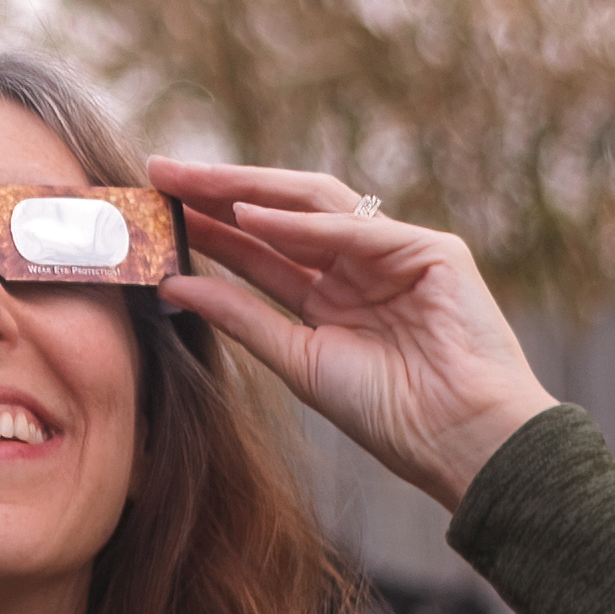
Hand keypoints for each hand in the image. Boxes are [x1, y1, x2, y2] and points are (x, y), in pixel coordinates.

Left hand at [147, 160, 558, 511]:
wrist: (459, 441)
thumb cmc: (390, 414)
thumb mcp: (298, 362)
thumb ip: (242, 318)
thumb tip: (173, 284)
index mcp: (330, 297)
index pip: (261, 248)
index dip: (209, 227)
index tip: (155, 213)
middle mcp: (360, 267)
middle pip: (280, 214)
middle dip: (220, 191)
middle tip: (159, 173)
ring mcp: (397, 253)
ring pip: (314, 205)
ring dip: (251, 190)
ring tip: (191, 181)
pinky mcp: (432, 252)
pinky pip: (356, 230)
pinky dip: (302, 224)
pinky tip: (249, 218)